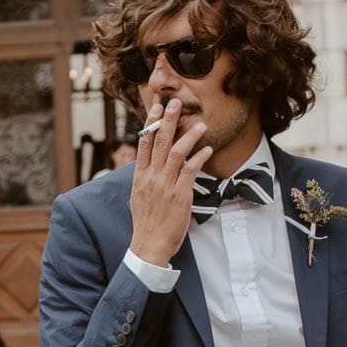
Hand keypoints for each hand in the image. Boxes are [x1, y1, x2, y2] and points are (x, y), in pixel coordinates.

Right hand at [128, 98, 211, 266]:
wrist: (150, 244)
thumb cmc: (147, 223)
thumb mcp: (138, 197)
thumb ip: (145, 178)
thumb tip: (148, 165)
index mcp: (140, 176)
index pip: (144, 143)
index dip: (151, 123)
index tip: (157, 107)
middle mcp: (151, 177)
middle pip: (159, 142)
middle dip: (168, 120)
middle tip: (176, 102)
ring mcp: (165, 185)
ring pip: (177, 153)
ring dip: (189, 136)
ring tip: (201, 124)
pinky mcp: (180, 194)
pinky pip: (191, 171)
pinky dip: (200, 158)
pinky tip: (208, 150)